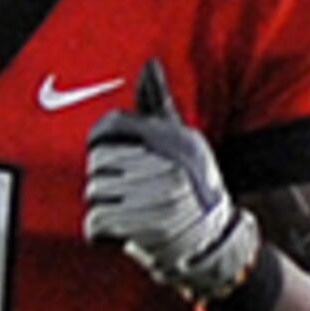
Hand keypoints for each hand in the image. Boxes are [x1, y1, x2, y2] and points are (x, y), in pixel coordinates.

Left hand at [84, 62, 259, 300]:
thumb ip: (160, 103)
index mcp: (176, 140)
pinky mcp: (144, 229)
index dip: (102, 138)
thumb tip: (149, 65)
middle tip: (125, 190)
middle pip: (98, 160)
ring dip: (103, 205)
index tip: (106, 150)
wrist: (215, 246)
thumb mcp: (184, 142)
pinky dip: (99, 231)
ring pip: (94, 192)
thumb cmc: (193, 188)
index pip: (114, 125)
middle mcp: (168, 166)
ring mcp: (157, 198)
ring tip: (127, 210)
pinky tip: (118, 231)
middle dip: (104, 176)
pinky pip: (95, 222)